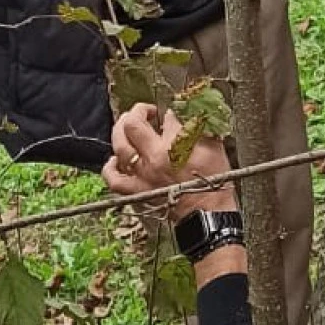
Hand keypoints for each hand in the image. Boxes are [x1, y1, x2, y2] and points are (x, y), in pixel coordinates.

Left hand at [104, 104, 235, 217]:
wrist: (208, 213)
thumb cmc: (213, 181)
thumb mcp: (214, 146)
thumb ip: (200, 126)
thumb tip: (188, 112)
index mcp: (176, 145)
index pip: (166, 118)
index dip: (168, 113)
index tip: (170, 115)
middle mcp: (155, 158)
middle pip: (132, 125)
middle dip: (138, 112)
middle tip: (146, 112)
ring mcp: (143, 175)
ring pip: (119, 147)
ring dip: (120, 131)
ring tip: (127, 127)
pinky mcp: (138, 191)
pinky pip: (114, 179)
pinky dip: (110, 168)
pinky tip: (114, 159)